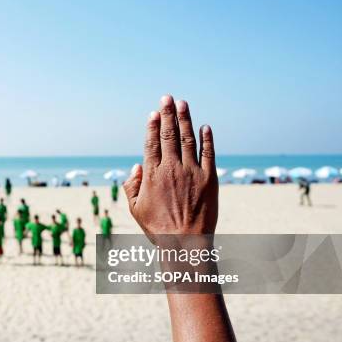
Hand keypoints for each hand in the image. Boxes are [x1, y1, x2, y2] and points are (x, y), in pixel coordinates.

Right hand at [123, 95, 217, 237]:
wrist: (186, 243)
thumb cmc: (158, 228)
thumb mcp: (136, 209)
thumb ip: (131, 186)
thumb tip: (136, 166)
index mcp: (153, 174)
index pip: (151, 143)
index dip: (152, 125)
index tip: (153, 112)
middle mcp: (172, 168)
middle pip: (168, 134)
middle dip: (167, 113)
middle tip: (167, 97)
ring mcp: (192, 172)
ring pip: (188, 139)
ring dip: (185, 119)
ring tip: (183, 104)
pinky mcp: (210, 179)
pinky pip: (209, 153)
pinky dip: (207, 139)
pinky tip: (205, 127)